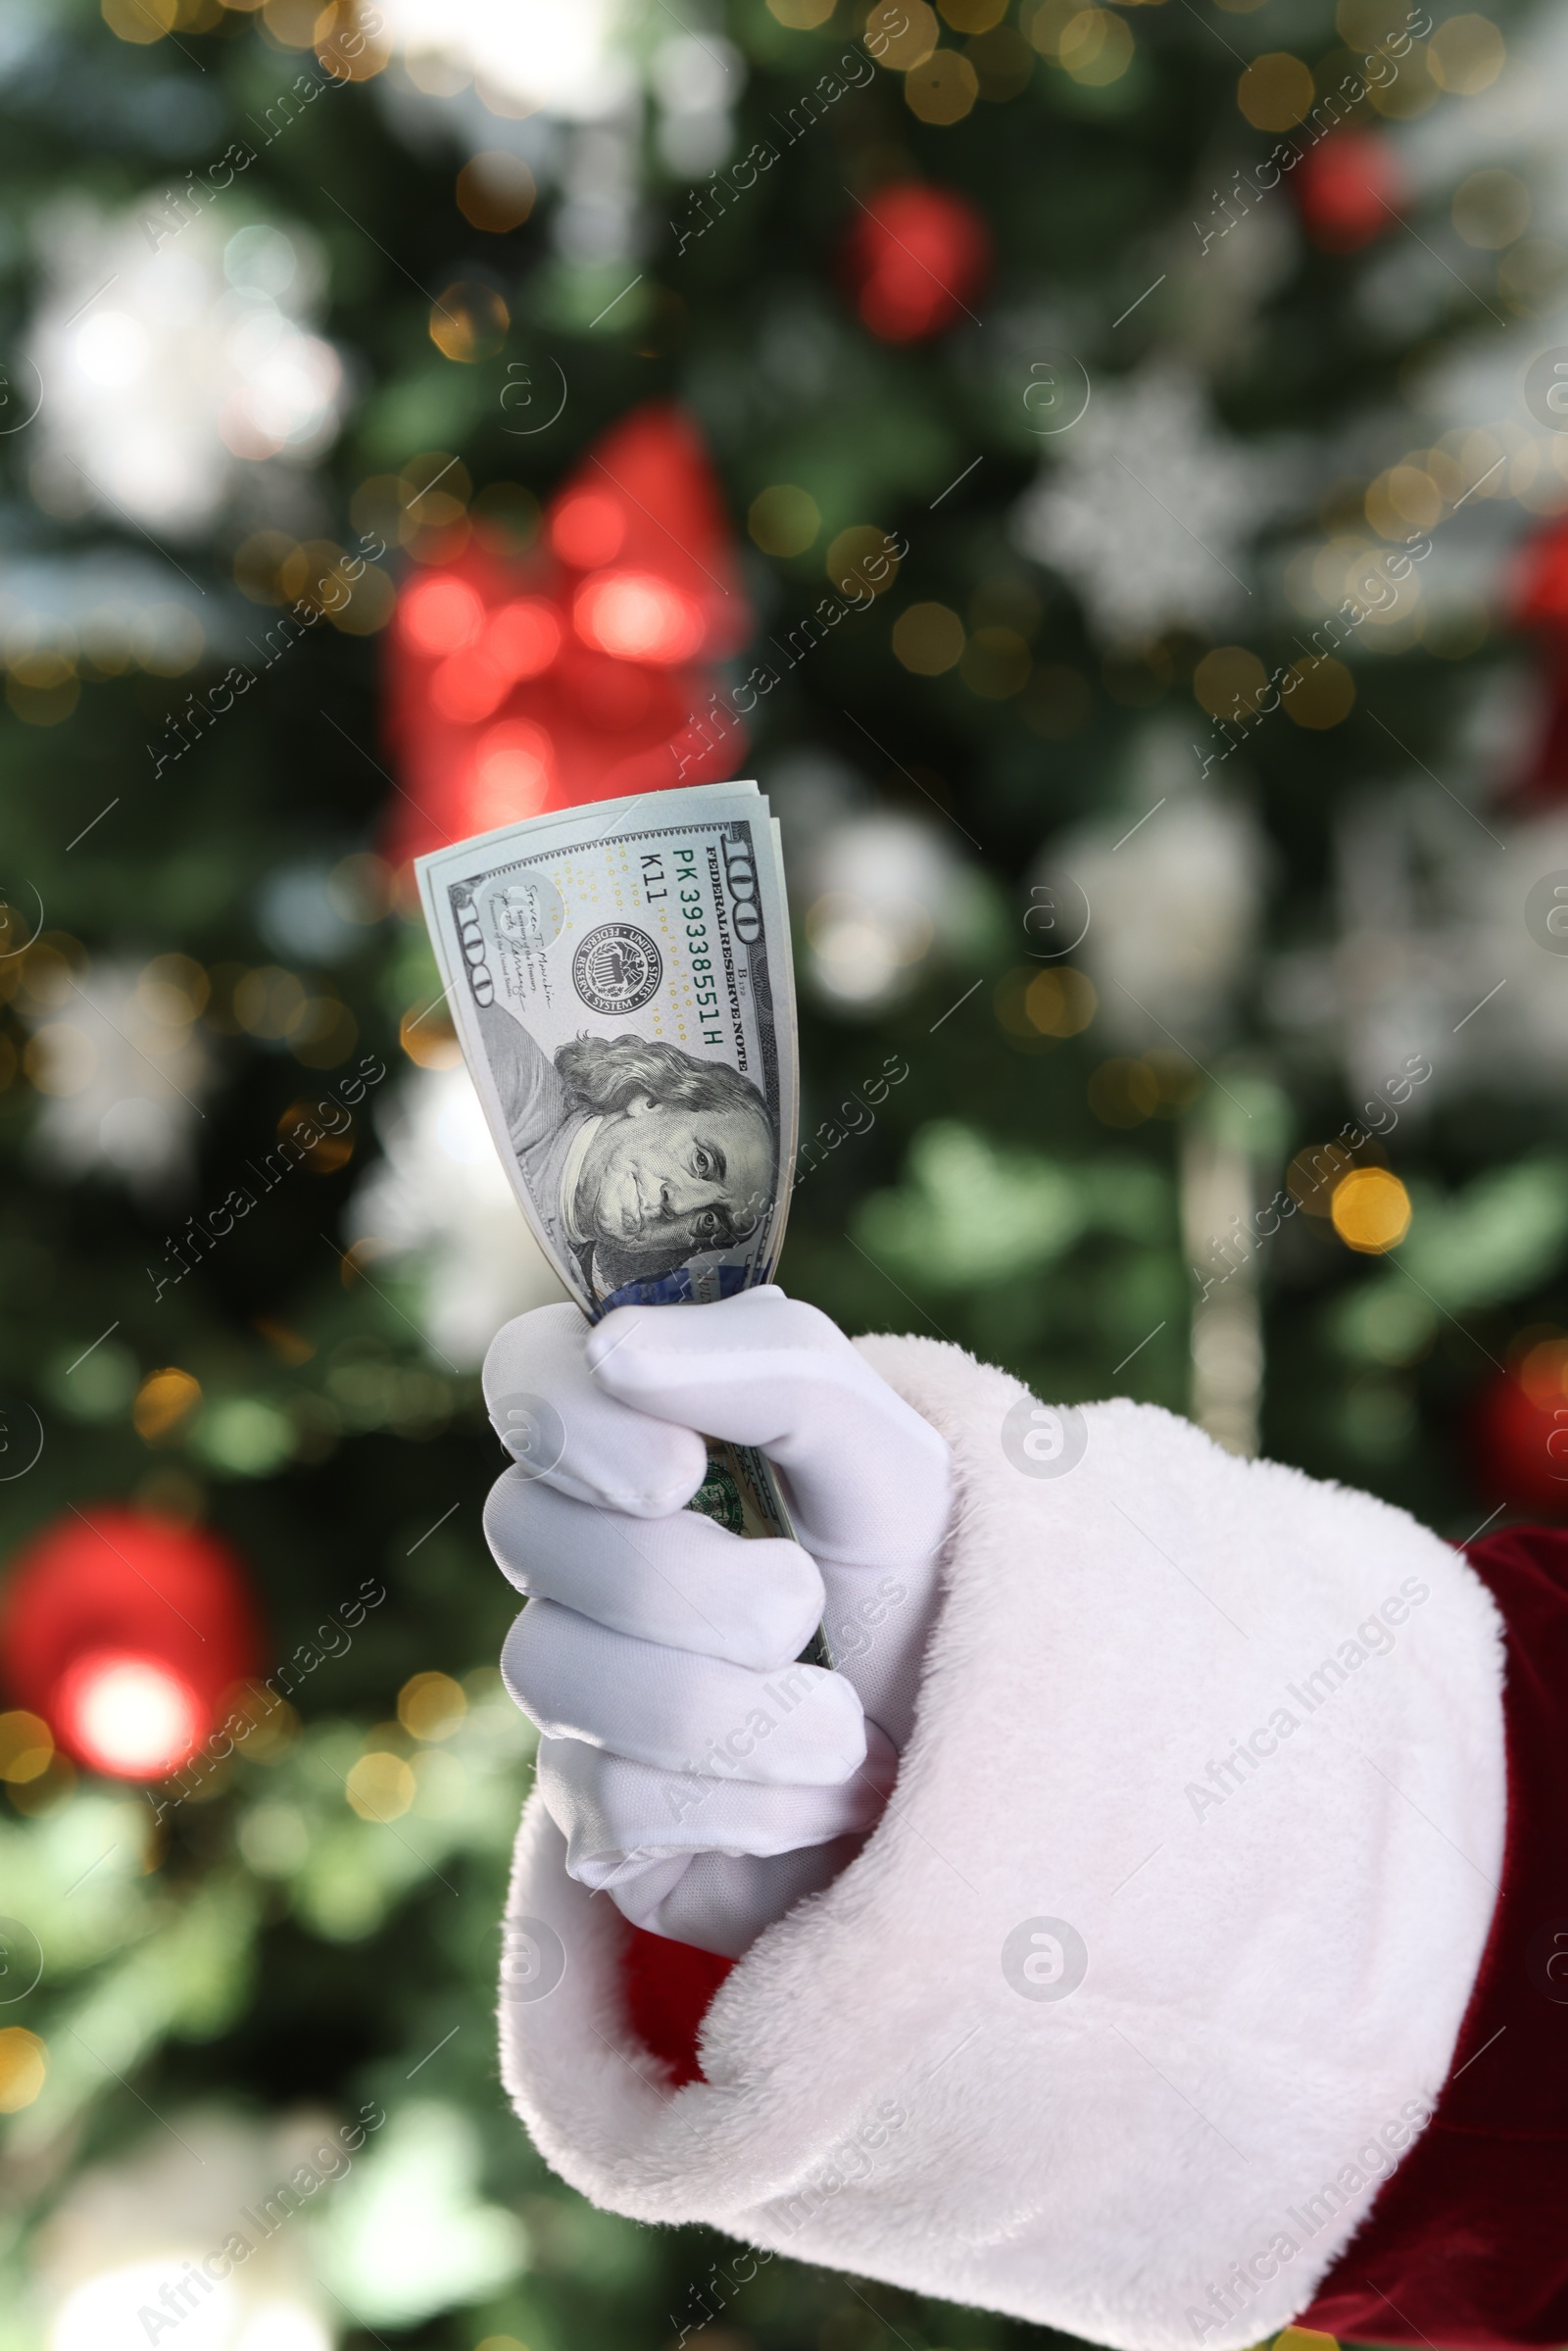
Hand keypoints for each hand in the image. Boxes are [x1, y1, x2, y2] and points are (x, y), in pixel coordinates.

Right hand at [482, 1288, 951, 1954]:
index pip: (526, 1374)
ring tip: (844, 1727)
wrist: (982, 1755)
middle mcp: (586, 1547)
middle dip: (690, 1582)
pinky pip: (606, 1799)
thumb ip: (775, 1364)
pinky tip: (824, 1797)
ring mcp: (580, 1680)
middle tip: (804, 1605)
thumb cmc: (923, 1583)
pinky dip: (747, 1802)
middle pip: (526, 1529)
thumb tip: (612, 1350)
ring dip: (731, 1708)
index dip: (574, 1423)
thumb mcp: (891, 1450)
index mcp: (647, 1430)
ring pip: (554, 1671)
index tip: (682, 1471)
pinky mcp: (597, 1814)